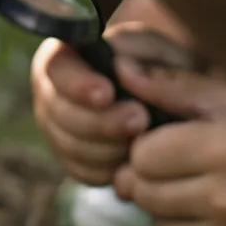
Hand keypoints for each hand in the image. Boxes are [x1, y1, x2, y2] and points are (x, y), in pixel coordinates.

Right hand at [30, 26, 208, 186]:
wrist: (172, 100)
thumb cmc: (161, 66)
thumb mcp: (160, 53)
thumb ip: (143, 58)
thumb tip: (122, 71)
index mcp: (67, 55)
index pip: (56, 68)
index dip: (77, 85)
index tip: (108, 94)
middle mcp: (53, 93)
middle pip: (58, 113)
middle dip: (100, 121)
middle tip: (140, 120)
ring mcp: (58, 129)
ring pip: (70, 147)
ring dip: (108, 147)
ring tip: (143, 139)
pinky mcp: (73, 161)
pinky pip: (83, 172)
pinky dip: (110, 169)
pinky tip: (135, 159)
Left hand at [111, 57, 225, 225]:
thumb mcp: (225, 99)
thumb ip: (170, 87)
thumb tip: (120, 69)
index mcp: (223, 148)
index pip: (143, 156)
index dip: (144, 144)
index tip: (161, 136)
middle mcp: (225, 196)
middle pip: (142, 190)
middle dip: (144, 173)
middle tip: (168, 159)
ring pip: (153, 218)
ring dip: (158, 199)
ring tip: (187, 179)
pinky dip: (177, 221)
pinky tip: (202, 202)